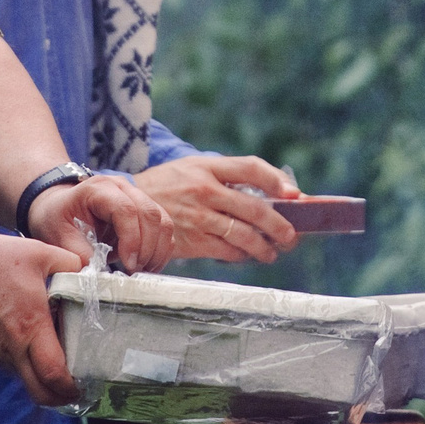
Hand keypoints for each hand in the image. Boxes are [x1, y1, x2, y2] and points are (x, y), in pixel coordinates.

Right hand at [0, 231, 82, 404]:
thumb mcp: (37, 253)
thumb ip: (67, 262)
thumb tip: (84, 269)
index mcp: (31, 327)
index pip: (53, 373)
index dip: (70, 387)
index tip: (84, 386)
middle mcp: (13, 347)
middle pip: (38, 391)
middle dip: (58, 398)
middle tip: (73, 390)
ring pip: (23, 377)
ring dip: (40, 377)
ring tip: (56, 359)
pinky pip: (9, 362)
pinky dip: (24, 361)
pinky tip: (30, 340)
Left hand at [26, 172, 175, 273]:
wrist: (59, 206)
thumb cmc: (57, 218)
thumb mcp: (58, 236)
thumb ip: (79, 254)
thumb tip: (100, 275)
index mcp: (99, 189)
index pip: (126, 210)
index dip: (132, 239)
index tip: (128, 265)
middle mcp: (123, 187)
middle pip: (150, 214)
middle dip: (147, 248)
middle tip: (134, 272)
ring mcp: (137, 196)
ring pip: (163, 221)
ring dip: (157, 250)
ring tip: (141, 272)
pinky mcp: (145, 210)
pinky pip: (164, 228)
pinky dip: (160, 249)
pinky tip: (146, 266)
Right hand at [133, 154, 302, 263]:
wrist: (129, 206)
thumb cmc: (169, 186)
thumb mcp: (193, 169)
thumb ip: (227, 178)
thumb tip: (271, 194)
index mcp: (207, 167)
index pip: (250, 168)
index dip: (276, 181)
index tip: (295, 195)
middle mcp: (204, 190)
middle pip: (254, 207)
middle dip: (279, 225)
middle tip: (291, 235)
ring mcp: (197, 217)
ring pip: (243, 235)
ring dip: (264, 247)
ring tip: (272, 252)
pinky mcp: (191, 240)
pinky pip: (226, 251)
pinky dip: (241, 256)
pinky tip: (246, 256)